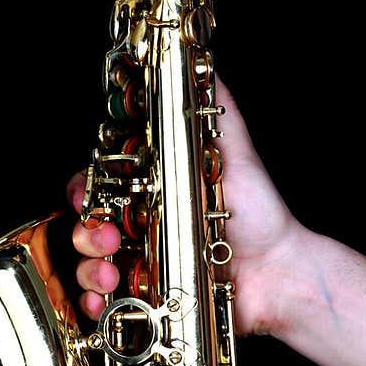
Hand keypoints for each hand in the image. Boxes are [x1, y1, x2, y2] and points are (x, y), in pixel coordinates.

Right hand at [68, 80, 300, 334]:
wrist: (280, 273)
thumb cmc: (259, 214)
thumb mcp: (235, 152)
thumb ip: (214, 111)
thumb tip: (200, 63)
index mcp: (151, 188)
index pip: (97, 183)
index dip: (85, 189)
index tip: (91, 196)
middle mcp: (139, 224)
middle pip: (84, 223)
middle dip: (85, 232)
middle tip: (109, 240)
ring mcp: (141, 262)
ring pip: (87, 263)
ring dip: (87, 268)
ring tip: (112, 275)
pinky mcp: (147, 298)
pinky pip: (103, 302)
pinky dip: (94, 303)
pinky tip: (104, 303)